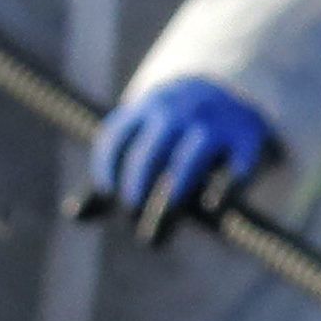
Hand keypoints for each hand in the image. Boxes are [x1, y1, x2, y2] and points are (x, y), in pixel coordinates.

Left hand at [84, 76, 277, 240]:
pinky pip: (235, 166)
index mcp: (147, 106)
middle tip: (131, 216)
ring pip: (188, 160)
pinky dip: (224, 188)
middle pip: (149, 152)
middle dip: (135, 188)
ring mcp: (215, 121)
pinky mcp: (247, 138)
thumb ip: (113, 171)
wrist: (236, 90)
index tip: (107, 195)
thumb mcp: (145, 135)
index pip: (117, 137)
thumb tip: (73, 213)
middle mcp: (179, 109)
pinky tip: (211, 208)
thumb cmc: (176, 129)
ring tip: (157, 230)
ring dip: (170, 197)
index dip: (106, 167)